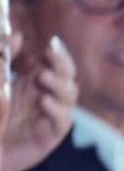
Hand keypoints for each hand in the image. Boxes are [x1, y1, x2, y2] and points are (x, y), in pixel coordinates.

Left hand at [1, 34, 76, 170]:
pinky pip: (63, 121)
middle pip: (67, 76)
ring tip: (44, 78)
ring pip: (69, 95)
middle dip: (62, 63)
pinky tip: (43, 101)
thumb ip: (5, 60)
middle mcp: (46, 96)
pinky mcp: (50, 135)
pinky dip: (56, 109)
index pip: (55, 63)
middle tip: (51, 52)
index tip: (50, 43)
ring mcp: (51, 116)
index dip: (56, 53)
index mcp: (34, 83)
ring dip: (60, 84)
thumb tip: (18, 35)